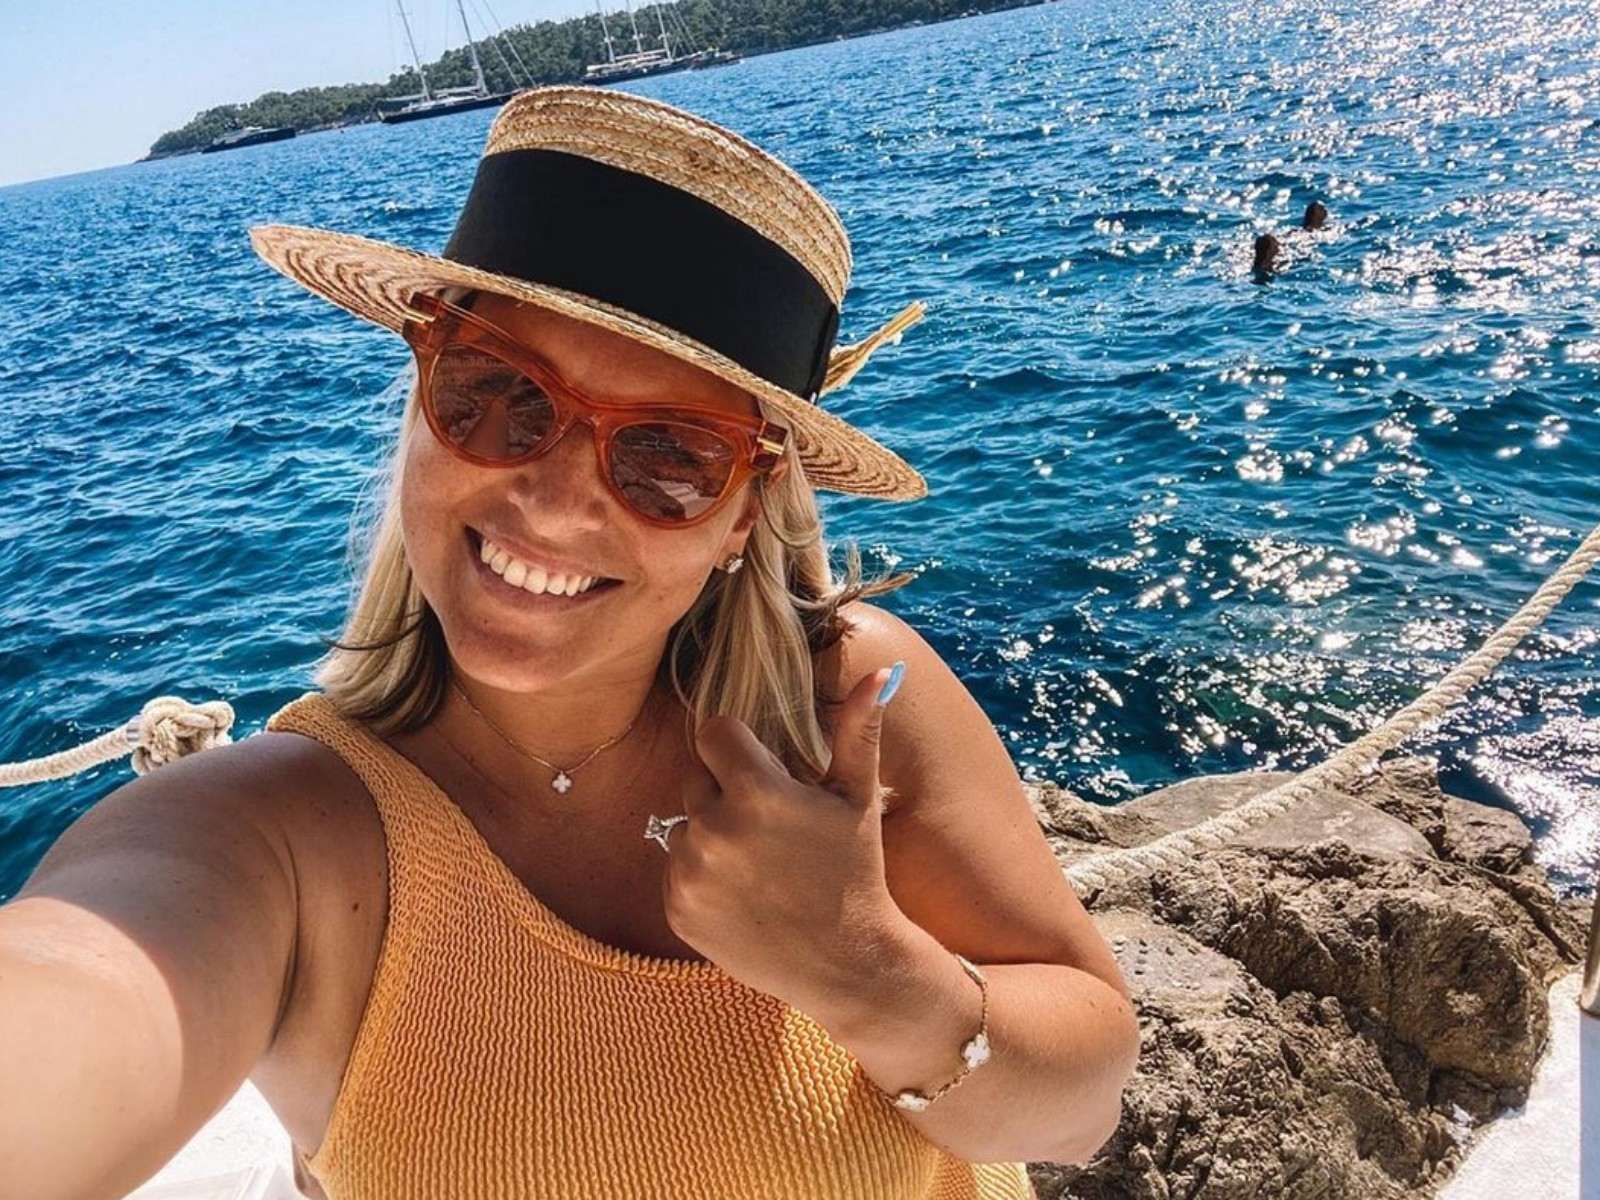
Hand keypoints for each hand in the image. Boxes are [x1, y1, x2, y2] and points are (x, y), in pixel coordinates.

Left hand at [662, 662, 907, 1008]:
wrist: (846, 964)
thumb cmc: (856, 871)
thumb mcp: (859, 799)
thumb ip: (859, 731)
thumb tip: (882, 672)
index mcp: (756, 792)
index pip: (712, 732)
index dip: (737, 747)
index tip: (763, 771)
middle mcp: (713, 829)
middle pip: (696, 779)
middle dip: (725, 793)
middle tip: (771, 828)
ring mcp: (689, 874)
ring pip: (682, 826)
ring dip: (710, 836)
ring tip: (759, 865)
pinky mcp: (676, 911)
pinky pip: (673, 870)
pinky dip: (700, 877)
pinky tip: (743, 895)